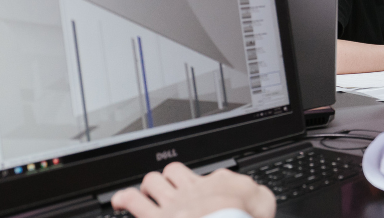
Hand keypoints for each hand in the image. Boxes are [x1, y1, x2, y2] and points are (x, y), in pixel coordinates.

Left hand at [112, 162, 274, 217]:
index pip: (211, 176)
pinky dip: (123, 199)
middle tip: (172, 192)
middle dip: (170, 180)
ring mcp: (172, 203)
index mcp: (217, 185)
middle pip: (174, 171)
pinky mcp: (156, 217)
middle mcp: (192, 189)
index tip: (210, 197)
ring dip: (148, 188)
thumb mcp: (264, 203)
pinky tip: (119, 202)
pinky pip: (132, 201)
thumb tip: (257, 195)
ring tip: (149, 197)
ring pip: (152, 181)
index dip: (208, 186)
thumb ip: (260, 197)